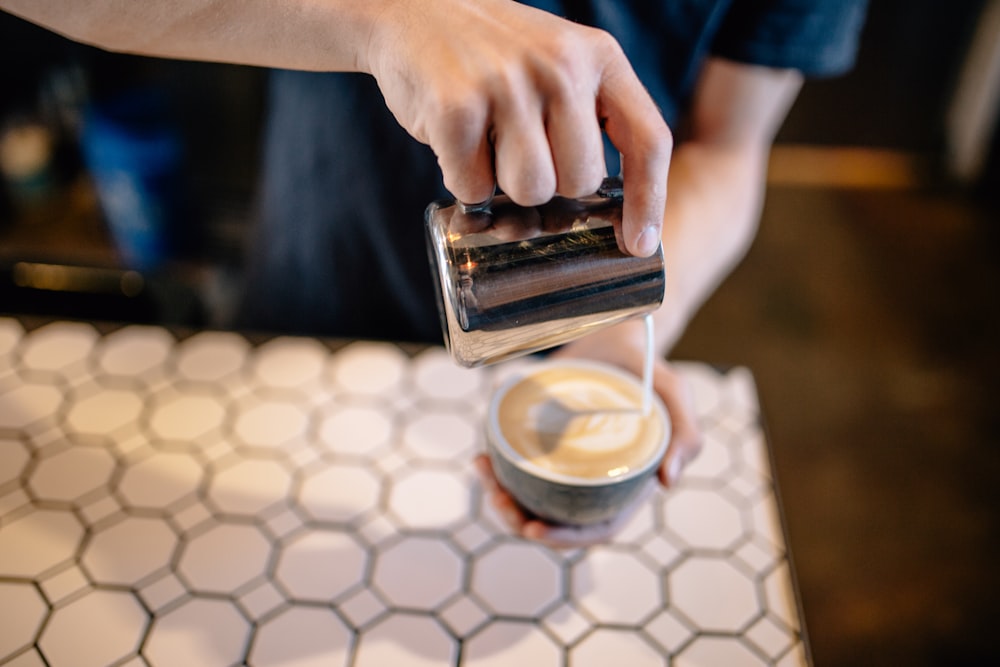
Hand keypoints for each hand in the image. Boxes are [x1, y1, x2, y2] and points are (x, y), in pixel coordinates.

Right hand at [366, 0, 670, 256]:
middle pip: (580, 181)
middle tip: (521, 150)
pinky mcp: (455, 106)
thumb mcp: (561, 64)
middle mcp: (560, 66)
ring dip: (505, 187)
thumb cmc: (495, 57)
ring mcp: (506, 84)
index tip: (638, 245)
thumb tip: (612, 217)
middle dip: (552, 185)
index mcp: (599, 56)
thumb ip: (590, 119)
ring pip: (531, 191)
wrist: (413, 10)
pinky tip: (457, 141)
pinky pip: (474, 188)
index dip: (648, 200)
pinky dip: (463, 181)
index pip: (647, 139)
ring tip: (489, 143)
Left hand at [476, 319, 701, 546]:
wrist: (619, 335)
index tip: (533, 528)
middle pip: (554, 518)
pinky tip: (481, 457)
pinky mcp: (542, 441)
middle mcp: (591, 481)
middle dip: (519, 519)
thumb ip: (685, 434)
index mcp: (624, 486)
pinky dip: (496, 469)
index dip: (566, 538)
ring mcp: (563, 462)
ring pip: (529, 497)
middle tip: (498, 498)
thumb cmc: (651, 370)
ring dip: (500, 497)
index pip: (597, 529)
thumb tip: (667, 484)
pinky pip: (515, 466)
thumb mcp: (675, 395)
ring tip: (482, 472)